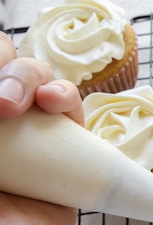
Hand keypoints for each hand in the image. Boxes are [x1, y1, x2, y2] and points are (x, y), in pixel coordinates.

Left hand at [0, 32, 82, 224]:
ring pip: (41, 82)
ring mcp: (32, 140)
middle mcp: (1, 128)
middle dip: (7, 67)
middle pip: (8, 67)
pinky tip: (56, 103)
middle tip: (0, 103)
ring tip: (29, 102)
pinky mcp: (68, 158)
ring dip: (33, 76)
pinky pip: (74, 116)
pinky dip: (67, 97)